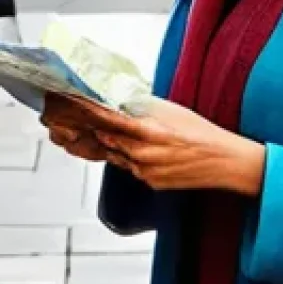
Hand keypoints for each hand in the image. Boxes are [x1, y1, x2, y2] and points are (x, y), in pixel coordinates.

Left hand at [41, 95, 264, 195]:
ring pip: (113, 154)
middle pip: (102, 138)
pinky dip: (124, 156)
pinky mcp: (149, 183)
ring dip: (101, 142)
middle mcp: (141, 154)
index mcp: (145, 130)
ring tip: (80, 131)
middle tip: (58, 118)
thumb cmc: (199, 131)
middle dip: (83, 127)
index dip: (80, 110)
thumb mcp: (168, 110)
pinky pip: (128, 167)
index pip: (103, 118)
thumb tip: (113, 101)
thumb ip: (138, 107)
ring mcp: (144, 171)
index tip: (62, 102)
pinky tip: (122, 146)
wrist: (225, 161)